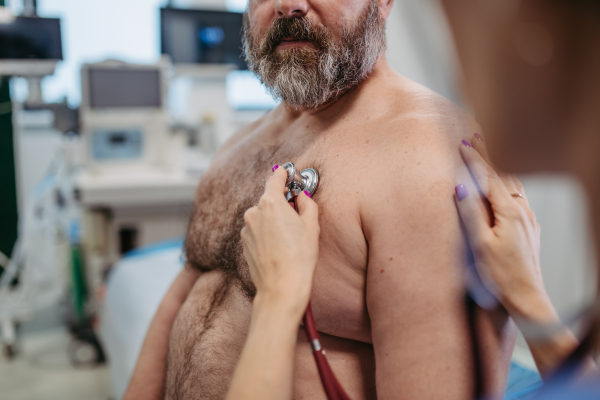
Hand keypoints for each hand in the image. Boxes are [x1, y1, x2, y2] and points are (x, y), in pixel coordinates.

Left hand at [241, 166, 319, 318]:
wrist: (281, 288)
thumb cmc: (299, 257)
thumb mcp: (312, 226)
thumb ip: (307, 204)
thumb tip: (302, 197)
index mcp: (270, 202)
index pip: (275, 178)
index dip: (283, 173)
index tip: (286, 170)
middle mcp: (254, 212)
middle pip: (270, 200)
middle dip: (283, 204)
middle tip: (298, 217)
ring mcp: (247, 228)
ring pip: (263, 217)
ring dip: (274, 221)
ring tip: (290, 240)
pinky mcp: (244, 243)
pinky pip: (258, 231)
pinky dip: (267, 234)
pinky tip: (279, 248)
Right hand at [455, 135, 556, 323]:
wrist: (526, 297)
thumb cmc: (500, 275)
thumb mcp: (480, 244)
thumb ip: (471, 213)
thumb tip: (461, 187)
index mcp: (509, 212)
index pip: (488, 178)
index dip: (474, 160)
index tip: (463, 144)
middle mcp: (522, 210)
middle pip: (502, 176)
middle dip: (487, 157)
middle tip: (476, 139)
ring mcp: (528, 219)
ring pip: (512, 185)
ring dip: (498, 169)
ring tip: (488, 157)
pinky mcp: (529, 227)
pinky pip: (518, 196)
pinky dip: (506, 183)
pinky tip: (504, 186)